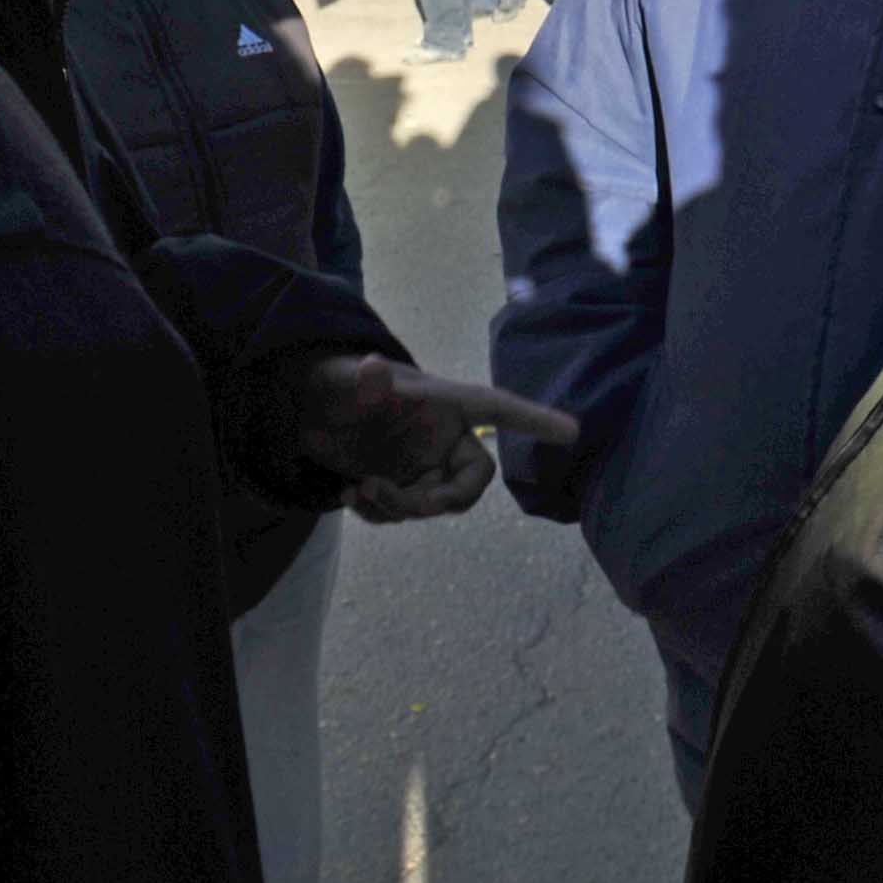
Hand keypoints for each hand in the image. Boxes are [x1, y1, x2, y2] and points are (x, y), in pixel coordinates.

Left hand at [290, 353, 578, 522]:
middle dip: (434, 501)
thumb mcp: (344, 381)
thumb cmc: (336, 383)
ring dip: (398, 508)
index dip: (536, 421)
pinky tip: (352, 497)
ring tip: (358, 491)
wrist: (308, 410)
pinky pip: (407, 514)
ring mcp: (426, 465)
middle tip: (391, 496)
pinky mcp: (405, 486)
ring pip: (435, 505)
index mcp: (446, 403)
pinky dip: (382, 513)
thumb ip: (362, 382)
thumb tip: (371, 369)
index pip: (499, 410)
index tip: (574, 432)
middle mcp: (445, 437)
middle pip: (470, 483)